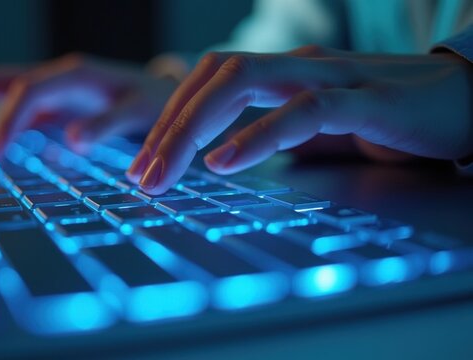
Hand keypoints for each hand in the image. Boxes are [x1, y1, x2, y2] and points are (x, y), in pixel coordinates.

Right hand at [0, 54, 176, 154]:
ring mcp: (48, 90)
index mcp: (73, 75)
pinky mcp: (49, 105)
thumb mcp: (139, 111)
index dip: (6, 120)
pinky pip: (10, 110)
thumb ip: (110, 124)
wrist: (160, 91)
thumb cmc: (151, 100)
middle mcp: (54, 77)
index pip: (26, 90)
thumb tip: (74, 139)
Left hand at [127, 46, 472, 193]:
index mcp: (283, 71)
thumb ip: (276, 136)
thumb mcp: (318, 129)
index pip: (208, 82)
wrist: (467, 101)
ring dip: (193, 130)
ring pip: (243, 82)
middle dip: (167, 128)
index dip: (169, 120)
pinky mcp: (366, 99)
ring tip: (163, 173)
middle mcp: (297, 64)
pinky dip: (258, 135)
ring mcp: (330, 75)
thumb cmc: (389, 118)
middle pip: (212, 78)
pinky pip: (303, 109)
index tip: (143, 166)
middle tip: (139, 177)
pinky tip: (225, 162)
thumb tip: (230, 159)